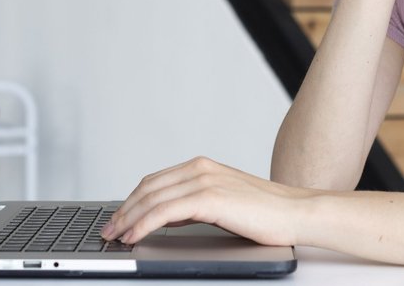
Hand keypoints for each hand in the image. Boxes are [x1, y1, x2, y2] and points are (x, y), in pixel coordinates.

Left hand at [100, 157, 313, 245]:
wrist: (295, 213)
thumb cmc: (265, 213)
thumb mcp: (222, 203)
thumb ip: (193, 204)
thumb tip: (165, 217)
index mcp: (202, 166)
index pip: (154, 181)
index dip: (131, 201)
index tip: (118, 218)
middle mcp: (200, 168)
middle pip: (147, 188)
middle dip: (124, 210)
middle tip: (109, 230)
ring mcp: (204, 181)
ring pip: (152, 199)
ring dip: (128, 219)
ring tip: (116, 236)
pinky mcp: (209, 198)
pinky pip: (165, 212)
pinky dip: (144, 224)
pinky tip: (135, 237)